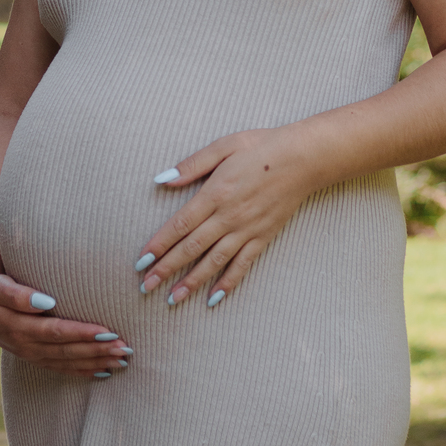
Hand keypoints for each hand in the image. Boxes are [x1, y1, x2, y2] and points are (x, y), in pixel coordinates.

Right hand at [0, 274, 131, 376]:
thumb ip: (17, 294)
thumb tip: (45, 301)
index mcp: (18, 328)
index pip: (56, 332)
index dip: (82, 333)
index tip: (108, 330)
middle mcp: (26, 346)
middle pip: (66, 351)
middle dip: (97, 351)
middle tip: (125, 348)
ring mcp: (31, 355)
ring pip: (67, 362)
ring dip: (95, 362)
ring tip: (123, 360)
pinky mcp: (36, 358)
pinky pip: (62, 368)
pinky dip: (83, 371)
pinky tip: (105, 372)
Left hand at [135, 126, 316, 308]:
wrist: (303, 159)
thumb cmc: (261, 147)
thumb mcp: (224, 146)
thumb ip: (192, 165)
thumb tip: (162, 179)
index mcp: (215, 193)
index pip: (180, 225)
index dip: (159, 245)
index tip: (141, 261)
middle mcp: (228, 216)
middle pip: (191, 248)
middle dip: (166, 269)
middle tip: (146, 286)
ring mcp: (247, 230)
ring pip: (214, 261)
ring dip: (192, 282)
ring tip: (173, 299)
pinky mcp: (263, 238)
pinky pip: (242, 265)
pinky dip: (228, 283)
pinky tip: (214, 298)